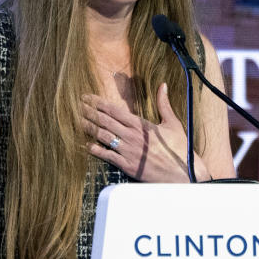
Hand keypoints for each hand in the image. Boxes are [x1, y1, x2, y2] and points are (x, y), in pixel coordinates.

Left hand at [83, 83, 204, 181]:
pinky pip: (107, 156)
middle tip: (76, 106)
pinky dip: (96, 150)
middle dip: (89, 113)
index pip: (115, 111)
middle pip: (105, 122)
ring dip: (89, 128)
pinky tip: (87, 145)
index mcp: (141, 125)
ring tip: (78, 121)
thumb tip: (163, 85)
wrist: (183, 173)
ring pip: (103, 137)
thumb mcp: (173, 123)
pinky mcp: (127, 166)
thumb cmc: (180, 148)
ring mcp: (128, 151)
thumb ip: (164, 104)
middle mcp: (132, 136)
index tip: (87, 98)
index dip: (98, 103)